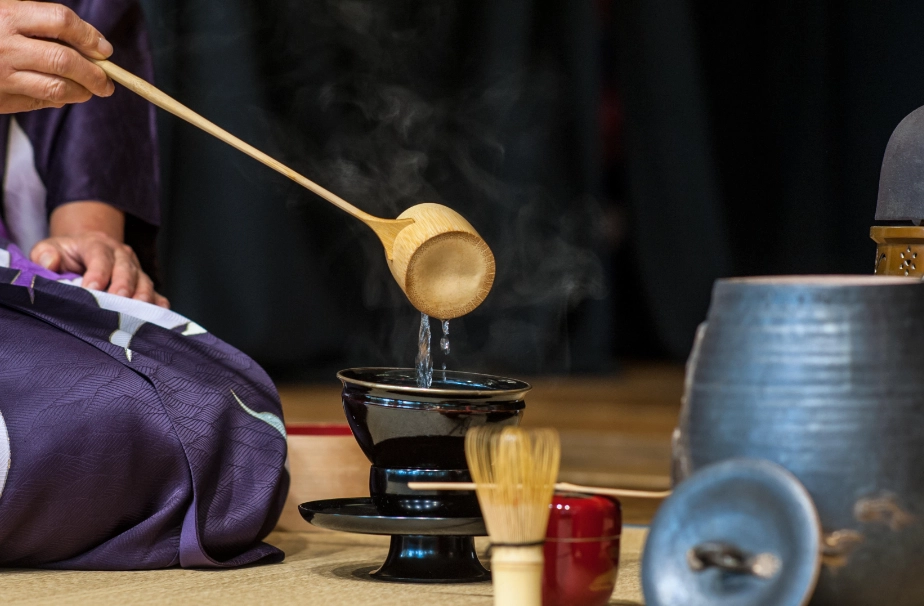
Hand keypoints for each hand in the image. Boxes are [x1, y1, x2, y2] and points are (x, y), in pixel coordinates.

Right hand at [0, 0, 113, 112]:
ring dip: (83, 91)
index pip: (60, 20)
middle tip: (107, 81)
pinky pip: (40, 102)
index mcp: (6, 15)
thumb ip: (43, 25)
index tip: (104, 50)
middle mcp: (4, 45)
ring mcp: (1, 74)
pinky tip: (64, 95)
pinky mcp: (0, 98)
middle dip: (95, 73)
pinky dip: (59, 100)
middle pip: (65, 60)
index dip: (89, 35)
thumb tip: (93, 48)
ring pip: (58, 88)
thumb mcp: (5, 13)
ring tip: (91, 90)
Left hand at [31, 232, 169, 307]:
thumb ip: (45, 254)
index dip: (97, 272)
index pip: (99, 255)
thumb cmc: (66, 255)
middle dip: (123, 285)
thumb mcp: (49, 248)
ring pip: (144, 281)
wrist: (86, 250)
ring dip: (142, 296)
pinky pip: (156, 293)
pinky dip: (159, 304)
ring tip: (137, 312)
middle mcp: (121, 255)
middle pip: (126, 268)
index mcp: (97, 244)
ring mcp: (135, 269)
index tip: (91, 289)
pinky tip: (159, 315)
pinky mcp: (143, 284)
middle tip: (118, 301)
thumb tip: (50, 264)